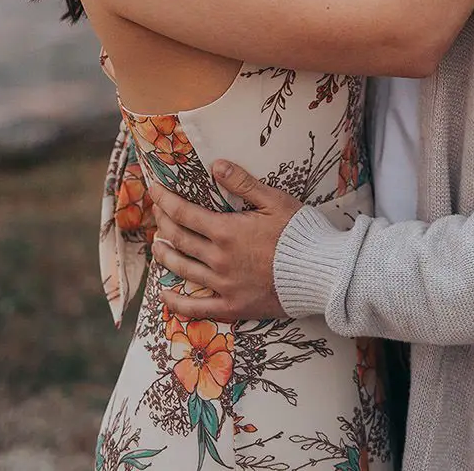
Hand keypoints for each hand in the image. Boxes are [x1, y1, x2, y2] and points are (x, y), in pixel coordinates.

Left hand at [151, 161, 301, 320]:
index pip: (185, 213)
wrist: (319, 273)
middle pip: (180, 239)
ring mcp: (223, 285)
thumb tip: (216, 164)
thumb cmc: (299, 233)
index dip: (166, 200)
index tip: (154, 190)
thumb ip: (243, 183)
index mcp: (227, 231)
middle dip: (164, 223)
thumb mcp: (274, 200)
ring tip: (157, 245)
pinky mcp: (232, 307)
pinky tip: (164, 295)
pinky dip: (176, 302)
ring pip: (183, 270)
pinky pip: (196, 309)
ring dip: (165, 256)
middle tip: (157, 212)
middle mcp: (219, 259)